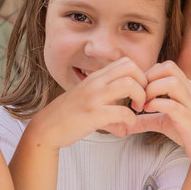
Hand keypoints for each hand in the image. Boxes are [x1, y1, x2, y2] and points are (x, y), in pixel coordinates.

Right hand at [30, 57, 146, 147]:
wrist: (46, 127)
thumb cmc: (69, 115)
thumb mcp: (89, 100)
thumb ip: (108, 103)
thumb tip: (124, 121)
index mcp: (96, 78)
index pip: (126, 62)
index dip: (140, 76)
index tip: (139, 92)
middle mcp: (96, 83)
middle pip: (131, 68)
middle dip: (144, 84)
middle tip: (141, 100)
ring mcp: (94, 97)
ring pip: (129, 84)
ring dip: (140, 98)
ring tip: (136, 111)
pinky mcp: (93, 114)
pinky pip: (122, 112)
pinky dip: (130, 120)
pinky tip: (125, 128)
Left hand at [125, 61, 190, 167]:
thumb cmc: (188, 133)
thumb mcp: (163, 123)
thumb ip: (146, 120)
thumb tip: (126, 124)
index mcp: (185, 88)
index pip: (166, 66)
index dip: (149, 74)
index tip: (139, 90)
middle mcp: (189, 92)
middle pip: (169, 68)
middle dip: (149, 78)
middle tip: (139, 94)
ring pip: (172, 83)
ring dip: (152, 89)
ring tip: (143, 103)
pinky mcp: (190, 120)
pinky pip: (173, 105)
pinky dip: (157, 105)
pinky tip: (148, 110)